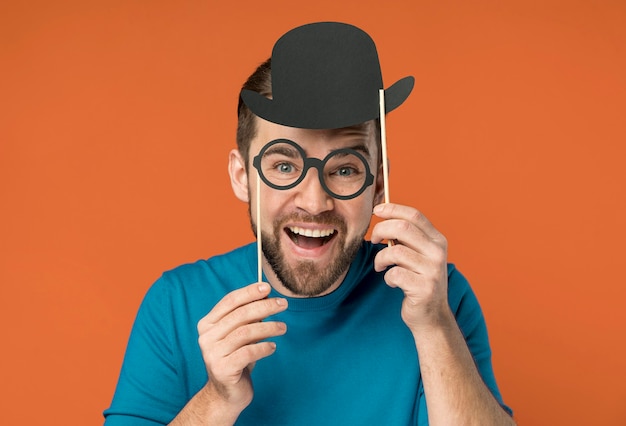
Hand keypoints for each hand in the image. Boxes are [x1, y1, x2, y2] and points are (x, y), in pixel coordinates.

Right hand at [197, 283, 287, 410]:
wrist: (226, 394)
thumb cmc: (236, 359)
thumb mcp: (240, 335)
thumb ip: (247, 318)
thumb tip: (267, 297)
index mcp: (207, 324)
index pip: (230, 301)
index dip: (249, 292)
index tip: (268, 288)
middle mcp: (206, 337)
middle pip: (240, 315)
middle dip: (265, 307)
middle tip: (283, 304)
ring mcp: (212, 354)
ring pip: (245, 333)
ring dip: (268, 327)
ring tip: (283, 327)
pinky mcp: (222, 369)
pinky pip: (248, 352)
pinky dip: (264, 348)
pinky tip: (272, 347)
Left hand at [371, 203, 450, 333]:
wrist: (431, 315)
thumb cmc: (418, 280)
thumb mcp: (418, 254)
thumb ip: (407, 237)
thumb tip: (383, 214)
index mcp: (437, 240)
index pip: (415, 216)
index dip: (393, 209)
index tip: (376, 210)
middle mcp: (438, 253)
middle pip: (403, 228)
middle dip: (381, 230)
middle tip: (373, 239)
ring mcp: (432, 271)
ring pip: (395, 251)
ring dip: (380, 258)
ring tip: (380, 265)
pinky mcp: (424, 288)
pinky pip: (395, 274)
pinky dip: (388, 277)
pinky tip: (391, 281)